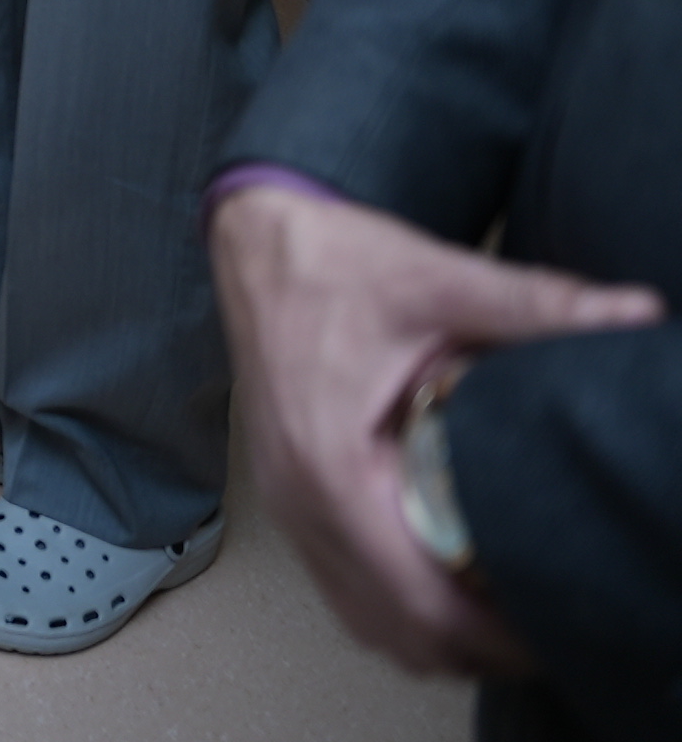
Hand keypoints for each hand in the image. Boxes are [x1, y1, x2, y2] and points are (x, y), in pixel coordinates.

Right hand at [213, 180, 660, 677]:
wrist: (254, 241)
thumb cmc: (329, 262)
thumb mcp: (438, 279)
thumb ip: (537, 303)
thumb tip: (634, 313)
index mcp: (329, 463)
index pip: (414, 597)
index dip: (489, 635)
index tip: (551, 630)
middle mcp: (298, 498)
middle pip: (392, 629)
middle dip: (473, 648)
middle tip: (546, 633)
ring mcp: (286, 503)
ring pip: (363, 619)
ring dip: (432, 636)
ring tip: (503, 619)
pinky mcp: (289, 497)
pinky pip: (342, 587)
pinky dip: (396, 608)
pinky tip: (445, 589)